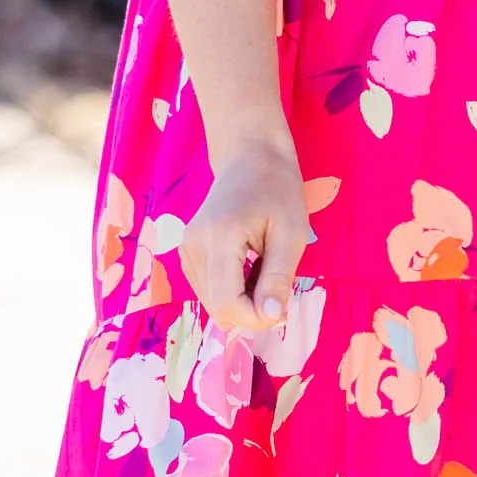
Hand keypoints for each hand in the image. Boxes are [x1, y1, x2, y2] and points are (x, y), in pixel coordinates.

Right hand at [180, 136, 308, 336]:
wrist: (249, 158)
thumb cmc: (277, 190)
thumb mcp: (291, 234)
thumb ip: (278, 278)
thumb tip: (270, 317)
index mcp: (220, 237)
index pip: (227, 303)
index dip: (257, 318)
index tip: (283, 308)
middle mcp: (193, 245)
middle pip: (218, 309)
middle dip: (251, 311)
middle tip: (278, 287)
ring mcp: (185, 249)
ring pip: (212, 304)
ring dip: (242, 301)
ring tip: (262, 270)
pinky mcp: (185, 253)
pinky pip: (208, 291)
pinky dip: (231, 291)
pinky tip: (247, 268)